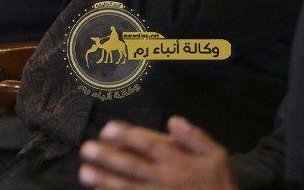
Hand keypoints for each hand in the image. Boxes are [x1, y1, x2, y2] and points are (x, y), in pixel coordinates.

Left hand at [78, 118, 237, 189]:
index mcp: (178, 161)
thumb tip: (173, 120)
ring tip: (85, 172)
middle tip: (87, 149)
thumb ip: (194, 136)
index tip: (106, 129)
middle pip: (132, 167)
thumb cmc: (218, 181)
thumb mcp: (215, 154)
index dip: (127, 136)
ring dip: (105, 181)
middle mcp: (165, 179)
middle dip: (108, 158)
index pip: (148, 145)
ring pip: (127, 188)